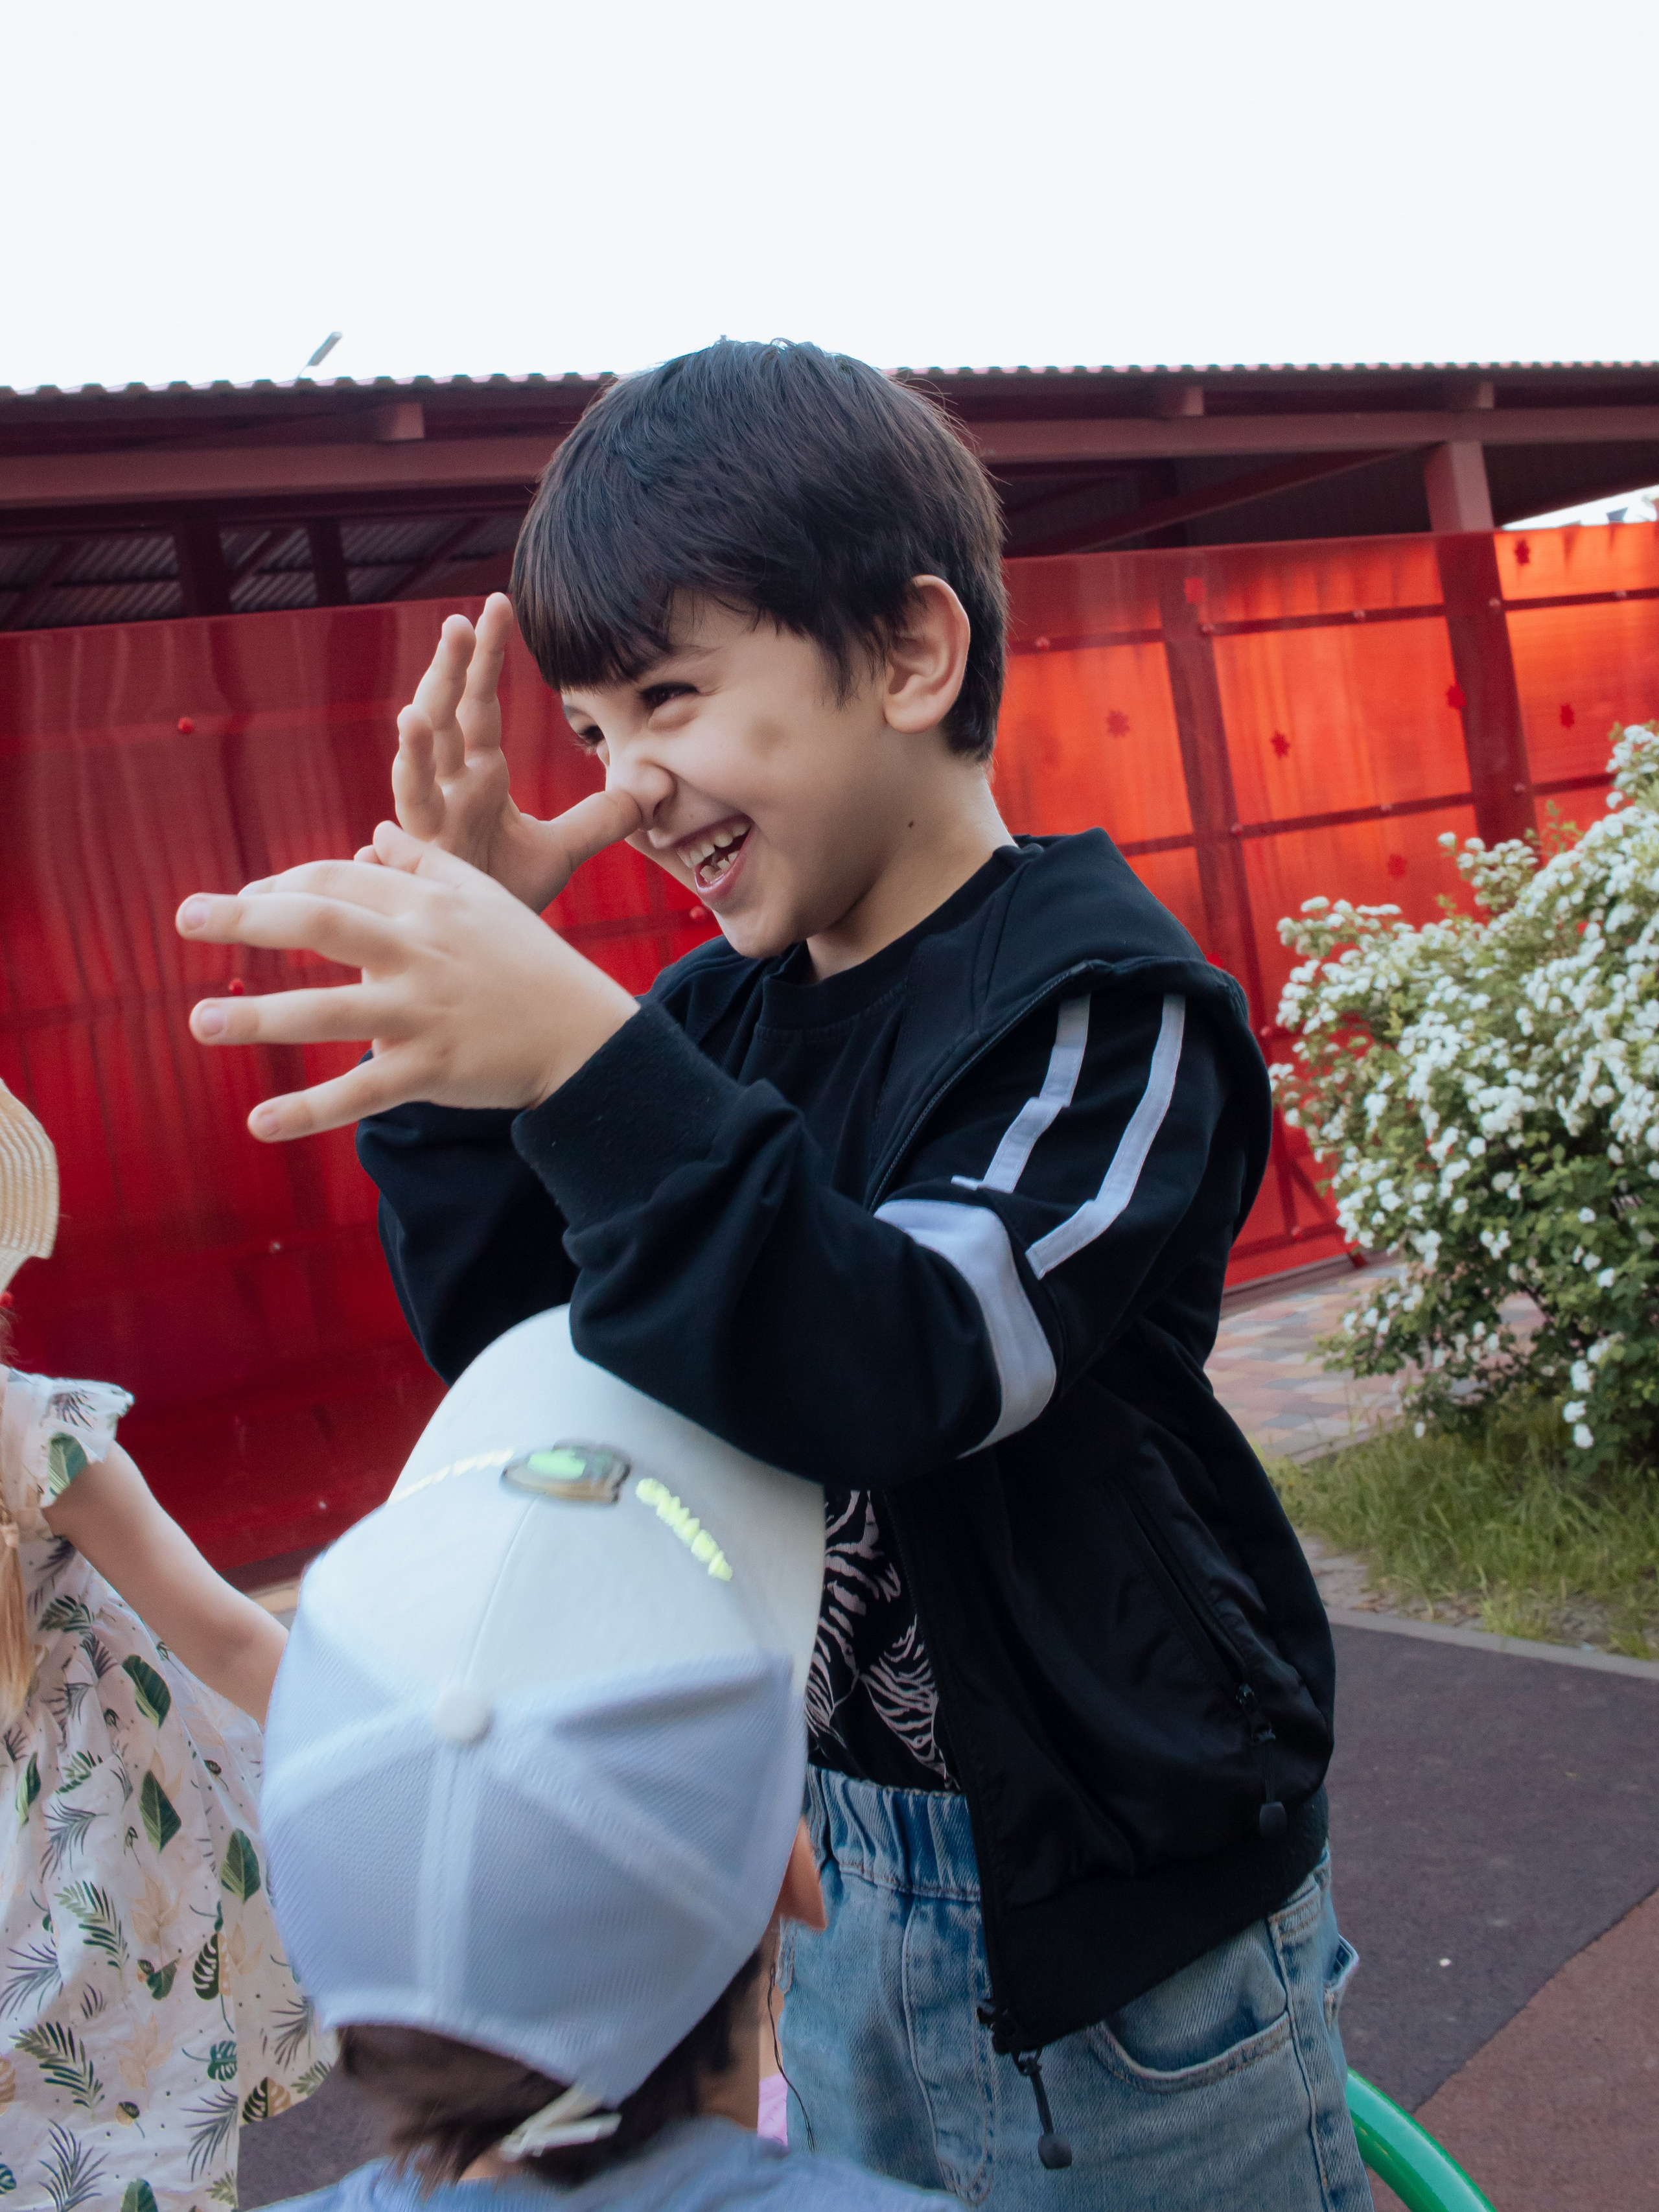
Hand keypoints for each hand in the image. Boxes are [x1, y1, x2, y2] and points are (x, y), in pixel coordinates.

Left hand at [176, 829, 637, 1140]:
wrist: (585, 1034)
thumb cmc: (529, 962)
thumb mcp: (485, 897)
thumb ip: (425, 862)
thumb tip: (373, 832)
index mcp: (428, 906)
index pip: (338, 882)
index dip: (281, 886)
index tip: (241, 900)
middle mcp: (420, 953)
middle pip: (323, 924)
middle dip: (249, 918)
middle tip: (185, 917)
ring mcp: (424, 1013)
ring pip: (330, 1011)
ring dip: (260, 1017)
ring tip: (200, 1022)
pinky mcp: (432, 1070)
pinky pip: (361, 1093)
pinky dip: (309, 1110)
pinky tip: (258, 1123)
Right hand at [377, 592, 638, 907]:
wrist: (477, 950)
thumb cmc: (503, 892)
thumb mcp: (562, 850)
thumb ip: (605, 816)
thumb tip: (656, 786)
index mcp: (476, 776)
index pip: (481, 704)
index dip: (487, 657)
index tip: (498, 604)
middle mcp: (445, 795)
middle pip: (443, 723)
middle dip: (448, 676)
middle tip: (458, 624)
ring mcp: (427, 836)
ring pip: (412, 786)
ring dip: (411, 753)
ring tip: (414, 716)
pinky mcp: (419, 883)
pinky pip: (396, 866)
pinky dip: (382, 854)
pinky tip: (372, 841)